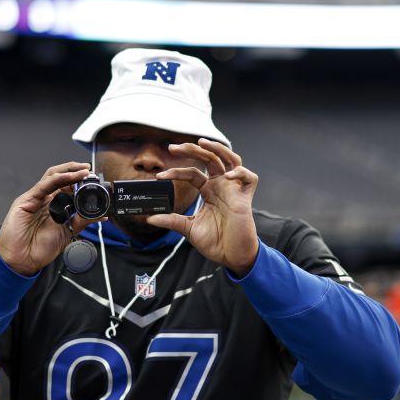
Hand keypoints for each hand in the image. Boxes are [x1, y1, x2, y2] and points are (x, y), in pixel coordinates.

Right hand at [0, 162, 102, 275]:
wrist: (23, 261)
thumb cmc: (40, 249)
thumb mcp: (68, 233)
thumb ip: (82, 221)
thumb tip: (101, 215)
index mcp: (55, 206)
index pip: (69, 187)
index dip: (81, 182)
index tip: (95, 181)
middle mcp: (45, 199)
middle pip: (61, 177)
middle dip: (76, 171)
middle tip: (90, 170)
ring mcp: (36, 198)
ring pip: (53, 176)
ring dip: (70, 171)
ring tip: (84, 171)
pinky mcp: (27, 200)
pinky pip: (44, 185)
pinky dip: (59, 178)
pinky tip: (70, 177)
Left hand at [146, 139, 258, 275]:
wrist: (232, 257)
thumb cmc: (216, 242)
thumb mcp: (189, 229)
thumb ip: (172, 221)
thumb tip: (150, 219)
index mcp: (208, 191)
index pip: (191, 173)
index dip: (175, 171)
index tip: (159, 176)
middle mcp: (220, 186)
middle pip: (208, 158)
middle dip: (191, 149)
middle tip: (173, 147)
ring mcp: (233, 190)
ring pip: (230, 159)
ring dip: (217, 149)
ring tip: (202, 143)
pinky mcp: (245, 198)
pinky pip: (249, 178)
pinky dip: (241, 172)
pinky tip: (228, 175)